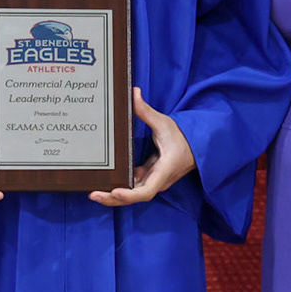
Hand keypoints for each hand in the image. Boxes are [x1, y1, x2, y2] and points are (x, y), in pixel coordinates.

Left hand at [90, 88, 194, 206]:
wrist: (196, 145)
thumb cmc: (182, 136)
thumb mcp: (164, 123)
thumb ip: (146, 111)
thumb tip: (133, 93)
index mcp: (164, 170)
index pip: (146, 191)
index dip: (130, 195)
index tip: (115, 192)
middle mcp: (158, 180)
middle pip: (135, 197)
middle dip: (113, 198)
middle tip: (93, 194)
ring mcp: (154, 180)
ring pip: (133, 193)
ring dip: (114, 194)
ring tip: (94, 192)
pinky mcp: (150, 177)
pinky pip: (134, 186)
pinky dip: (121, 186)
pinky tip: (106, 182)